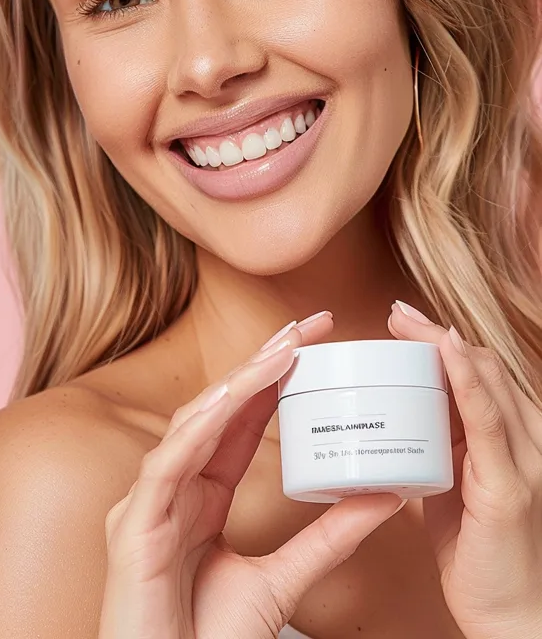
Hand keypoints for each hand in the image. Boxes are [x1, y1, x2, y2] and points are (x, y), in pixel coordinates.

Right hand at [98, 311, 403, 638]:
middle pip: (217, 408)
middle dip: (261, 363)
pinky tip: (228, 400)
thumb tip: (386, 498)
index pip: (238, 420)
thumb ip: (328, 538)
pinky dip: (198, 430)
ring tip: (282, 350)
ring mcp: (147, 503)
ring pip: (192, 425)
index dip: (273, 378)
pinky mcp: (132, 527)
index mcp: (200, 495)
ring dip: (237, 383)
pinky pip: (166, 466)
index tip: (314, 343)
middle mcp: (172, 486)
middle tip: (309, 325)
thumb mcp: (283, 580)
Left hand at [388, 301, 541, 638]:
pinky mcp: (509, 485)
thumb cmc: (483, 555)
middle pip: (484, 367)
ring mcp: (525, 459)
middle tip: (395, 314)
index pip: (482, 373)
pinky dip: (467, 381)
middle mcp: (528, 439)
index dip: (445, 343)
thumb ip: (443, 451)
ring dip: (444, 345)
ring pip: (487, 382)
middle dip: (437, 335)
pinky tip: (448, 353)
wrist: (513, 617)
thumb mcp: (458, 488)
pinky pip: (488, 420)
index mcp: (512, 438)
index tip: (405, 323)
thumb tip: (402, 423)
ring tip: (405, 323)